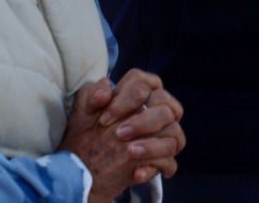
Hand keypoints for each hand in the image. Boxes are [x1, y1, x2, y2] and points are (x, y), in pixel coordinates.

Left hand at [60, 69, 184, 200]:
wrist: (83, 162)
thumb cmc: (87, 128)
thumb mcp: (83, 110)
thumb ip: (91, 95)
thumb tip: (104, 92)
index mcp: (141, 92)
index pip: (146, 84)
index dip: (128, 98)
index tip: (105, 117)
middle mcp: (157, 111)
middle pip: (166, 109)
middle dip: (144, 121)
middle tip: (119, 133)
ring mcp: (162, 137)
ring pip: (174, 135)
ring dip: (152, 145)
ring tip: (130, 152)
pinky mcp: (160, 161)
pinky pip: (170, 163)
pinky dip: (154, 167)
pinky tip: (136, 173)